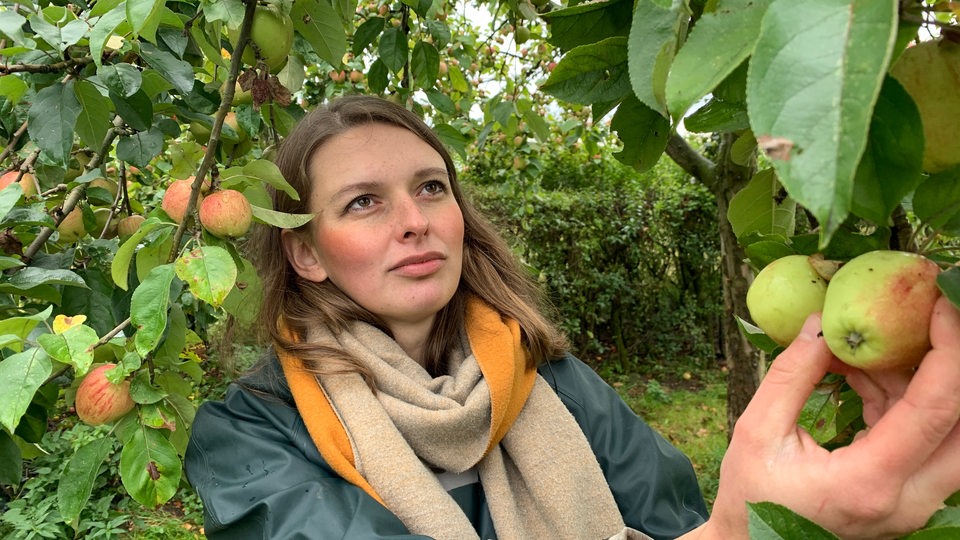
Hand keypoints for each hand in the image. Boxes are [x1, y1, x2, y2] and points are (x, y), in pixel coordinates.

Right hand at [706, 295, 959, 539]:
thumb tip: (821, 323)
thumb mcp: (757, 431)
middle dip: (952, 366)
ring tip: (863, 351)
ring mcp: (915, 504)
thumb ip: (792, 375)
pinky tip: (860, 375)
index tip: (940, 304)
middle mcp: (909, 500)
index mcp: (869, 483)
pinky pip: (927, 439)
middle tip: (930, 321)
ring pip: (951, 432)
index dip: (949, 351)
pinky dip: (902, 398)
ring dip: (919, 380)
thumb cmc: (750, 494)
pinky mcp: (910, 498)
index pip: (934, 410)